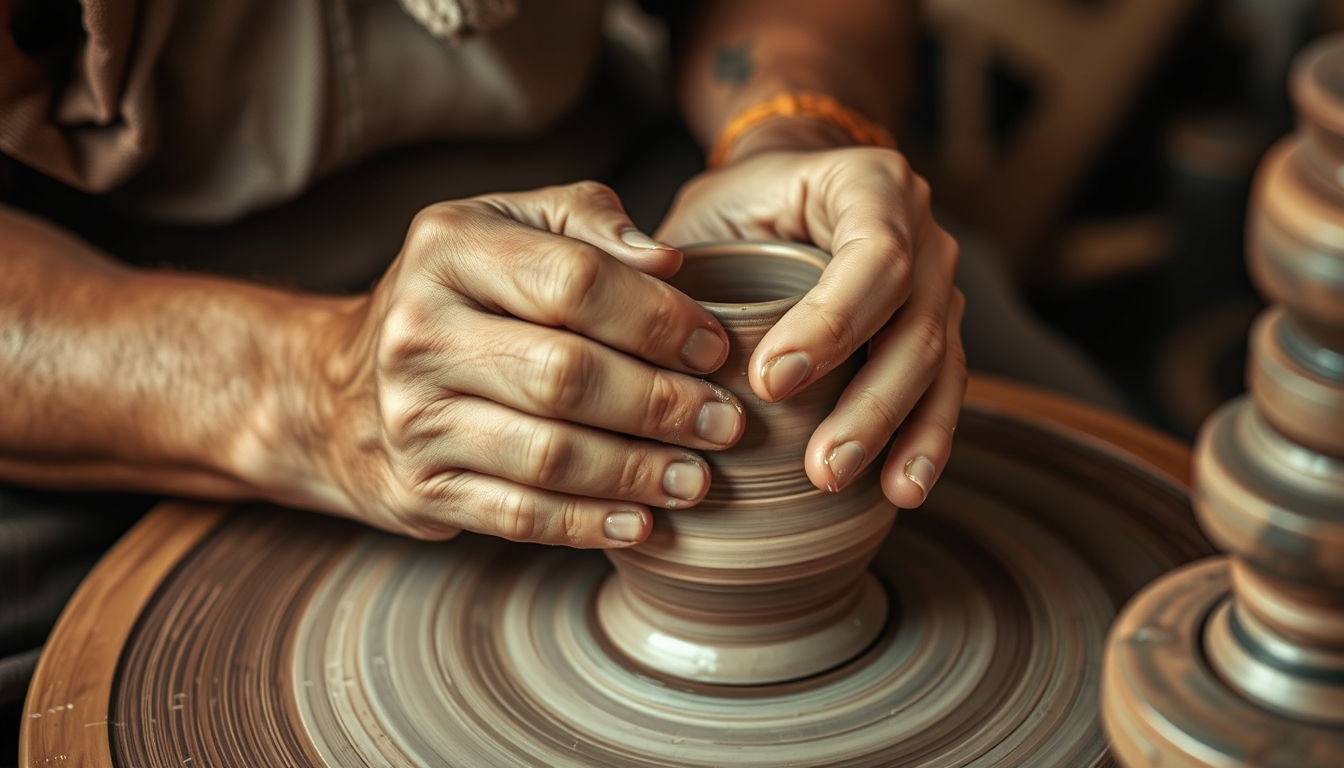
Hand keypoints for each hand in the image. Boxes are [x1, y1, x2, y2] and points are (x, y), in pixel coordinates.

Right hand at [299, 183, 744, 545]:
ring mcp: (411, 416)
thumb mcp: (507, 227)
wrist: (338, 388)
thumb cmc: (459, 296)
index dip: (658, 317)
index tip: (716, 347)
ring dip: (636, 471)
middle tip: (725, 421)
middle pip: (565, 374)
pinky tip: (640, 522)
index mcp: (448, 248)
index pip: (574, 281)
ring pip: (547, 455)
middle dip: (660, 403)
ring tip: (697, 476)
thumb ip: (586, 222)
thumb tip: (667, 258)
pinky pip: (517, 514)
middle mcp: (419, 330)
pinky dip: (587, 524)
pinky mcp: (418, 488)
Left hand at [657, 146, 964, 508]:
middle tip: (821, 468)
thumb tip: (637, 304)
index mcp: (869, 185)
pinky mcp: (938, 332)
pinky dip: (923, 443)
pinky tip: (901, 491)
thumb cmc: (738, 207)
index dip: (831, 324)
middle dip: (870, 405)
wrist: (786, 189)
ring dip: (900, 436)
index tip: (768, 382)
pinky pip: (944, 391)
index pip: (873, 257)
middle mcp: (922, 231)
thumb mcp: (705, 208)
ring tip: (864, 487)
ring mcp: (939, 285)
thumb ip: (672, 253)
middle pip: (916, 326)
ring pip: (939, 367)